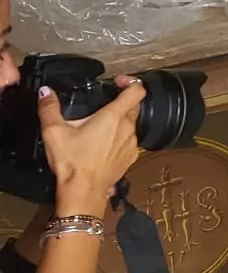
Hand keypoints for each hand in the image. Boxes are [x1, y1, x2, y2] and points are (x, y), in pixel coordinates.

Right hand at [41, 78, 145, 217]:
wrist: (84, 191)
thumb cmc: (73, 163)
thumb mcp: (54, 132)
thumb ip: (49, 109)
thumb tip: (46, 93)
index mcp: (113, 117)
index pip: (137, 91)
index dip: (130, 81)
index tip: (117, 81)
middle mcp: (128, 128)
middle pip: (134, 106)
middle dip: (122, 101)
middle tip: (104, 104)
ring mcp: (132, 143)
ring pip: (131, 124)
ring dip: (119, 121)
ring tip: (98, 126)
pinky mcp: (130, 157)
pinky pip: (129, 141)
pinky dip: (119, 138)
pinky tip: (103, 144)